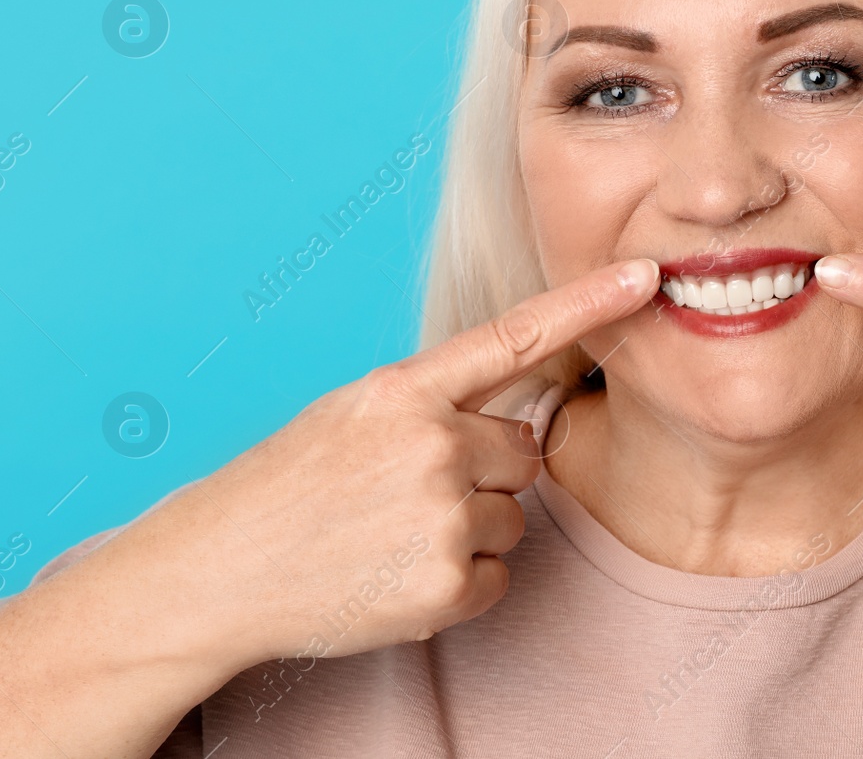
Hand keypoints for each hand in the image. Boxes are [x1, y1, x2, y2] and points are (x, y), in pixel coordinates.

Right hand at [137, 258, 660, 667]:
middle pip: (522, 453)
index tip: (646, 277)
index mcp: (403, 391)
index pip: (513, 337)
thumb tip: (511, 421)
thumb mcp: (352, 415)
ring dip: (472, 531)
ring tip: (393, 536)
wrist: (216, 573)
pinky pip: (499, 576)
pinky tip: (399, 575)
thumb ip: (431, 404)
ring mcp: (440, 516)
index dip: (587, 303)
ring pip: (515, 516)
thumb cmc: (287, 489)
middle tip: (409, 495)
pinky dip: (461, 583)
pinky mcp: (445, 585)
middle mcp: (430, 445)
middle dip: (483, 474)